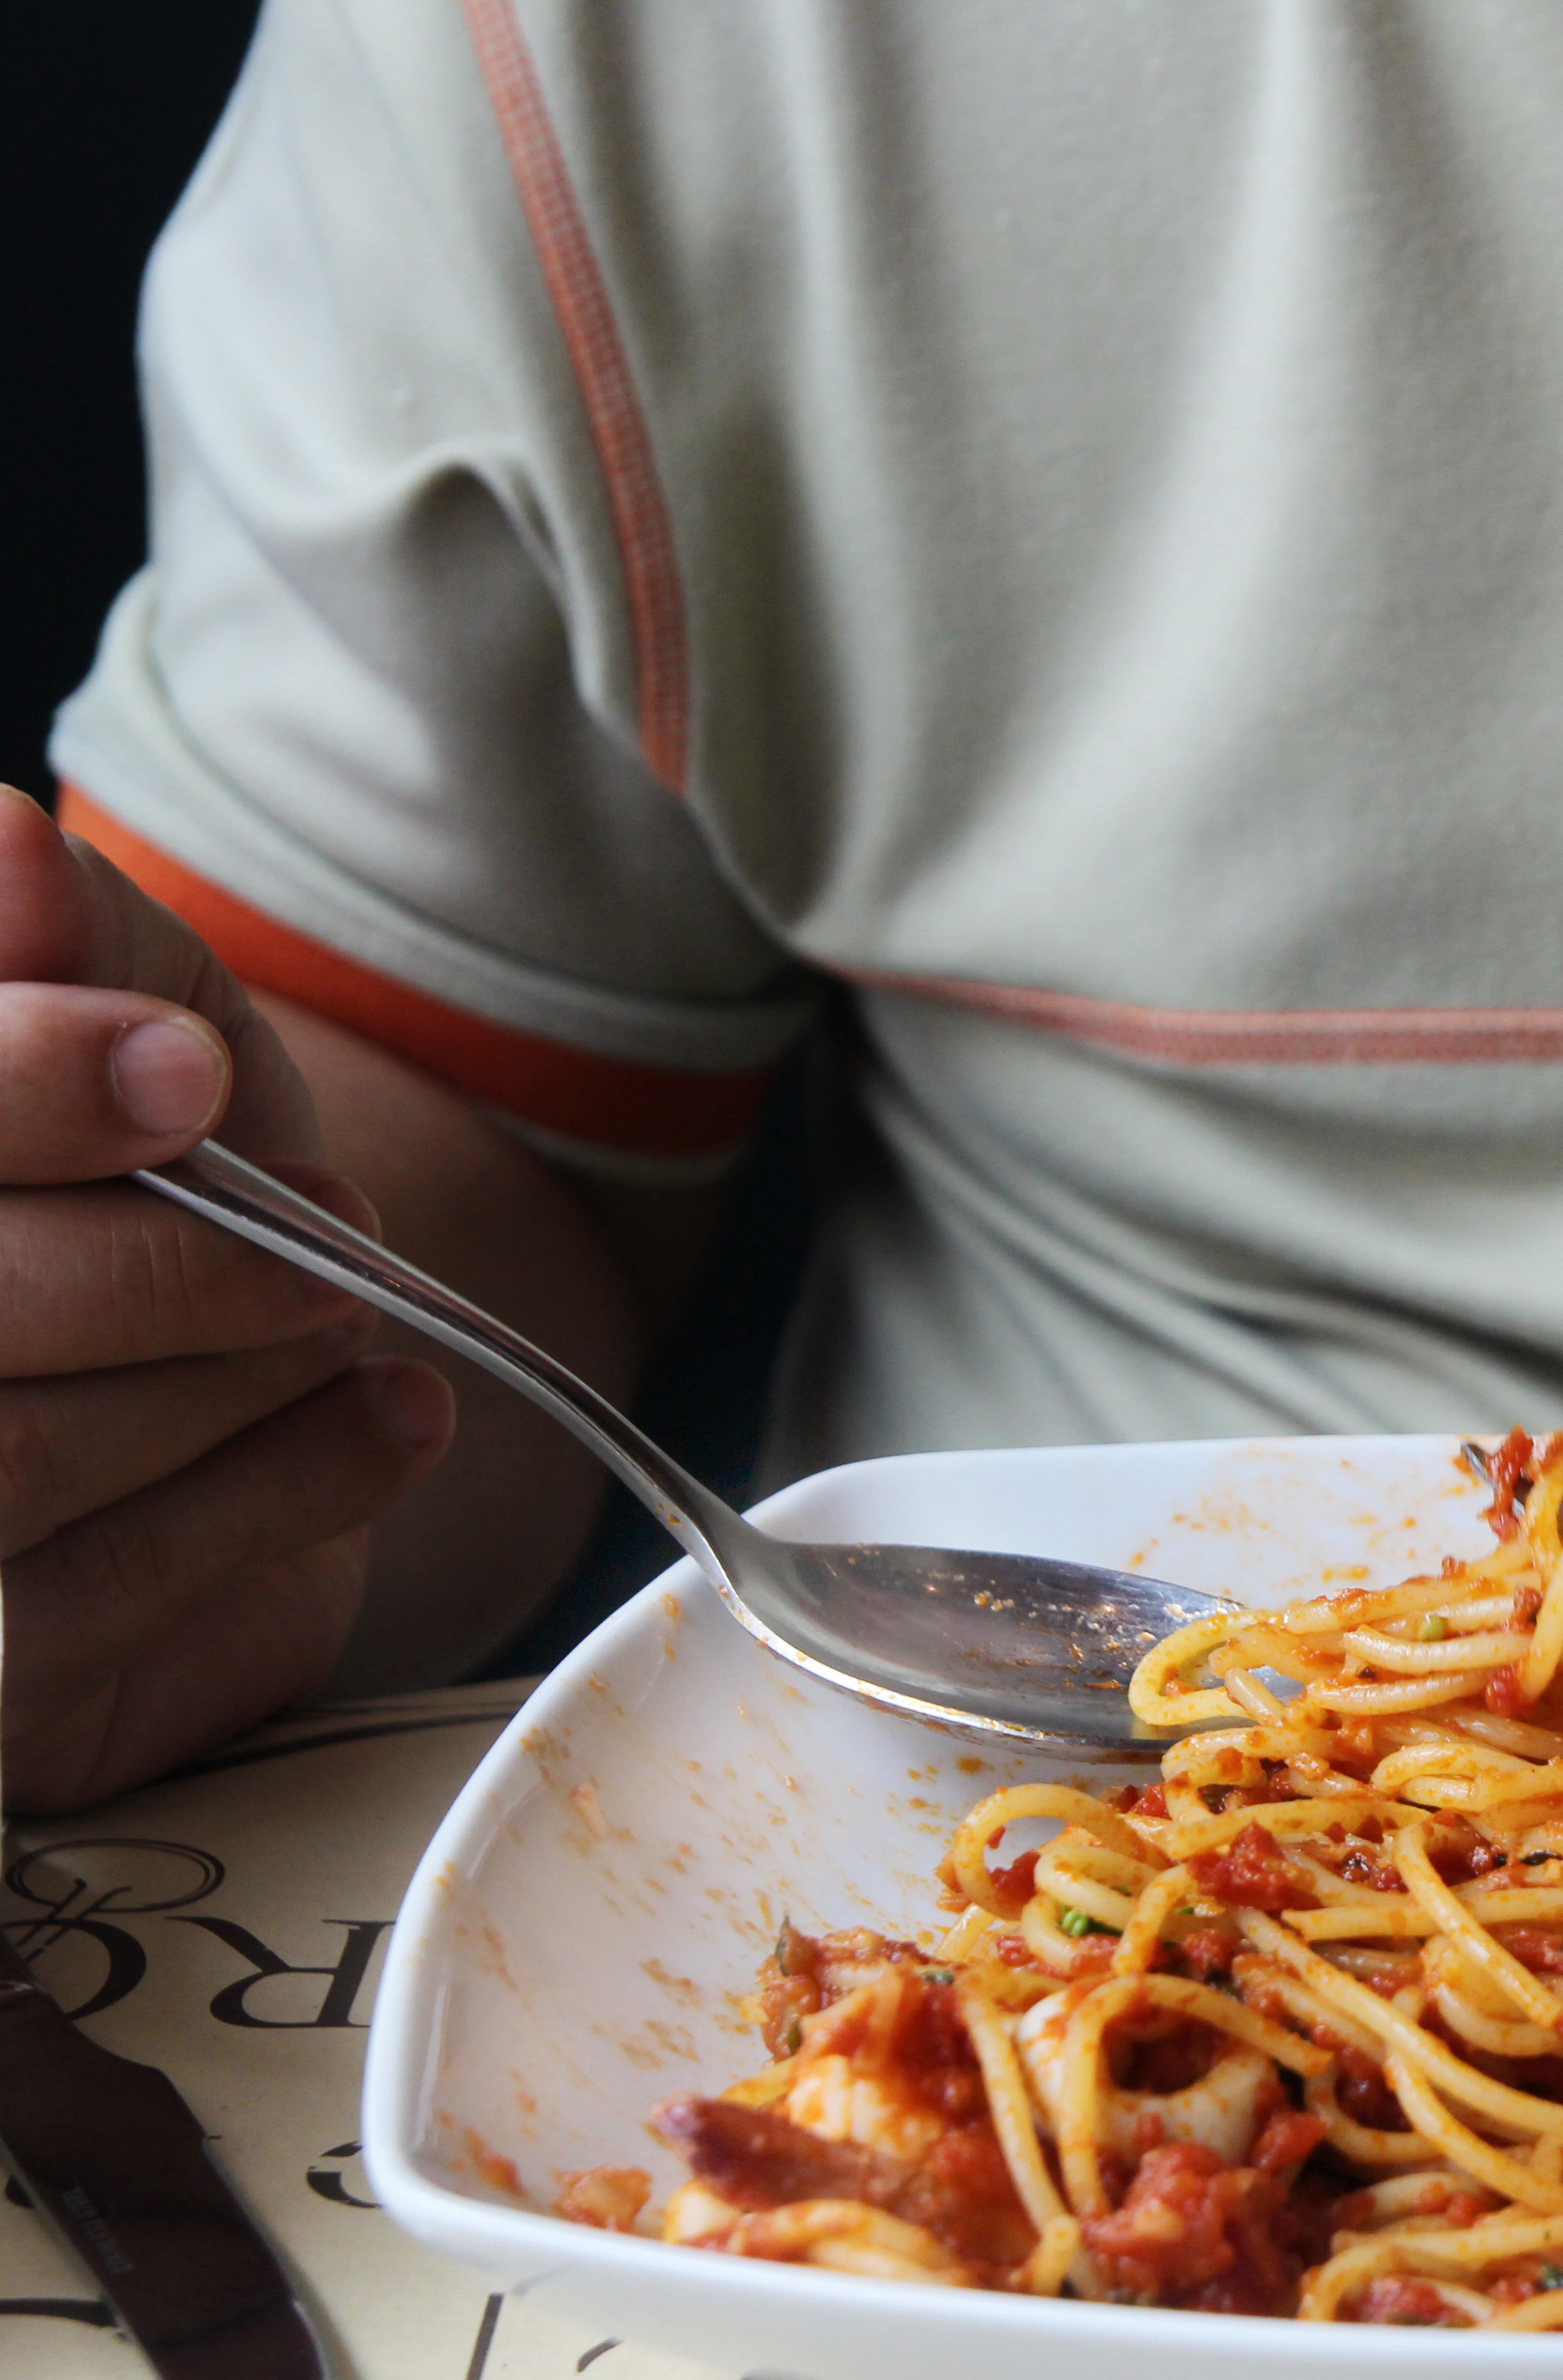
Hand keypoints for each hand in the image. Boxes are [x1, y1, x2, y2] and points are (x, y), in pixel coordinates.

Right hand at [0, 786, 452, 1811]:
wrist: (259, 1377)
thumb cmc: (157, 1180)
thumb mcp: (136, 1012)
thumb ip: (69, 937)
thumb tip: (6, 844)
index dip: (19, 1086)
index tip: (184, 1071)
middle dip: (168, 1261)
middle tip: (332, 1233)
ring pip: (10, 1454)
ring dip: (231, 1374)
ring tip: (346, 1321)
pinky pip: (88, 1601)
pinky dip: (277, 1491)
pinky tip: (384, 1420)